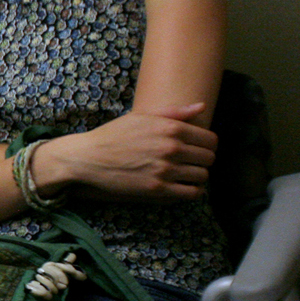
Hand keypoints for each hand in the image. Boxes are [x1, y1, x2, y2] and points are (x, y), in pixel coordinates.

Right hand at [42, 103, 216, 201]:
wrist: (88, 157)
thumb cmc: (114, 135)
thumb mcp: (141, 116)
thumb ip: (174, 112)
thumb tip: (201, 107)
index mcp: (171, 128)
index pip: (211, 140)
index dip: (208, 145)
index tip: (199, 149)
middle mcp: (171, 148)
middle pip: (209, 158)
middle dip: (203, 160)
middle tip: (192, 162)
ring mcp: (165, 170)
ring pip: (202, 176)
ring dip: (197, 176)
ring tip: (186, 175)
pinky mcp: (157, 189)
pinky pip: (191, 193)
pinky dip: (192, 191)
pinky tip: (183, 186)